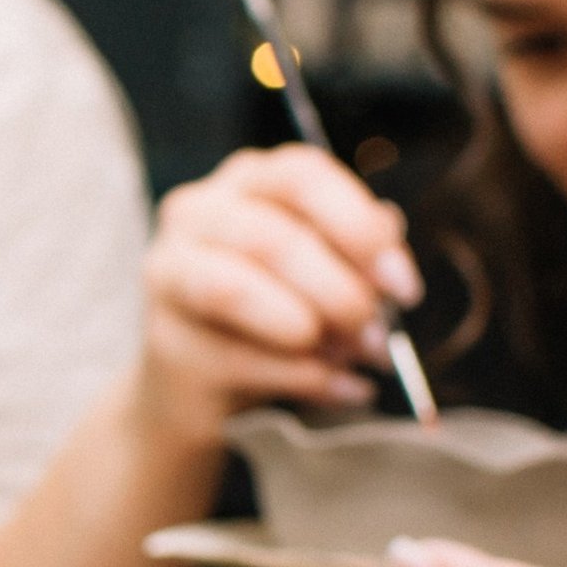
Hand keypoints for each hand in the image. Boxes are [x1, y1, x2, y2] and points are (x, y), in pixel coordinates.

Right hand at [139, 144, 423, 445]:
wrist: (199, 385)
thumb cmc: (272, 314)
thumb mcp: (323, 272)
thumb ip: (357, 256)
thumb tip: (391, 265)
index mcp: (246, 182)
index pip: (301, 176)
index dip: (358, 227)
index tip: (402, 284)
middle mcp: (196, 214)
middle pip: (271, 238)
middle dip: (338, 291)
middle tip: (378, 334)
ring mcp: (168, 276)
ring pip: (235, 291)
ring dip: (310, 331)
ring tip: (354, 359)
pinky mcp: (164, 342)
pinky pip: (238, 360)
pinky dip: (304, 379)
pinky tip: (345, 389)